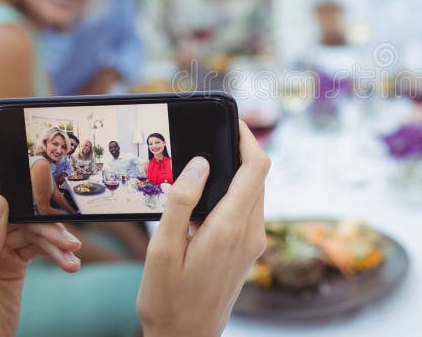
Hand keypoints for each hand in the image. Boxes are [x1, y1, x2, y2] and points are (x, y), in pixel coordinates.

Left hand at [0, 185, 81, 336]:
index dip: (12, 200)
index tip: (42, 207)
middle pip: (14, 216)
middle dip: (43, 227)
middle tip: (69, 242)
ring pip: (29, 231)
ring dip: (54, 242)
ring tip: (73, 257)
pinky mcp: (10, 261)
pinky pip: (36, 247)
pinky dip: (55, 254)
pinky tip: (69, 264)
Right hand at [137, 120, 269, 336]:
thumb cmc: (168, 300)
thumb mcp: (163, 250)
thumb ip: (181, 202)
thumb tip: (200, 164)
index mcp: (230, 228)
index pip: (256, 167)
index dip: (248, 138)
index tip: (231, 121)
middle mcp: (250, 233)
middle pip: (258, 176)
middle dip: (239, 152)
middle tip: (209, 138)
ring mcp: (252, 244)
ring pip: (254, 193)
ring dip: (235, 174)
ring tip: (200, 167)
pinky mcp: (247, 251)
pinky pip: (247, 210)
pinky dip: (232, 194)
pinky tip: (202, 201)